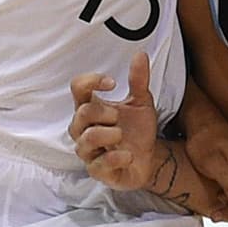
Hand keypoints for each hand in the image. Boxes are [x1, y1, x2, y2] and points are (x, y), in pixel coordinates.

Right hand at [69, 50, 159, 186]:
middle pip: (82, 113)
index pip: (77, 88)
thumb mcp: (142, 103)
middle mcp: (83, 129)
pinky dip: (116, 157)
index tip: (112, 82)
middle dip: (103, 112)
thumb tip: (140, 55)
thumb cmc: (137, 131)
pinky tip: (128, 154)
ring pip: (87, 139)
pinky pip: (99, 164)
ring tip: (122, 135)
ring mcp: (89, 151)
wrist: (149, 160)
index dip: (91, 81)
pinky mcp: (98, 171)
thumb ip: (139, 81)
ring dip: (109, 134)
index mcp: (91, 108)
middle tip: (118, 116)